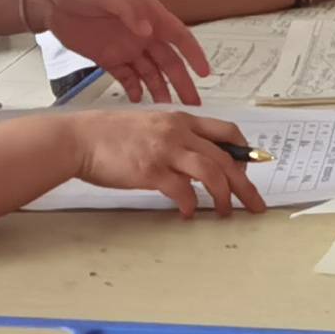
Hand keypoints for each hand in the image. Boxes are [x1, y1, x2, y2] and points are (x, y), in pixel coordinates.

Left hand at [35, 0, 210, 104]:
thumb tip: (148, 30)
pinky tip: (140, 103)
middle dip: (182, 81)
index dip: (193, 53)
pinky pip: (127, 78)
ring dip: (160, 89)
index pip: (178, 35)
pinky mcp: (108, 59)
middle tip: (192, 104)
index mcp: (148, 14)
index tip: (205, 72)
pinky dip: (135, 90)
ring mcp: (126, 47)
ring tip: (167, 110)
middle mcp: (143, 33)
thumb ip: (126, 9)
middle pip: (168, 61)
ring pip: (150, 73)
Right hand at [68, 107, 267, 216]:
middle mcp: (179, 132)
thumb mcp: (151, 126)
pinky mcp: (150, 170)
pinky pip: (182, 190)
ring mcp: (165, 151)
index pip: (227, 131)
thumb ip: (175, 138)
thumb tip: (197, 161)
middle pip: (227, 158)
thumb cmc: (110, 135)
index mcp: (181, 120)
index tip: (251, 170)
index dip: (245, 152)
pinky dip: (190, 205)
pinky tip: (188, 213)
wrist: (79, 138)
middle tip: (255, 204)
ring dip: (224, 196)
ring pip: (212, 173)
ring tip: (225, 212)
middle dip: (245, 184)